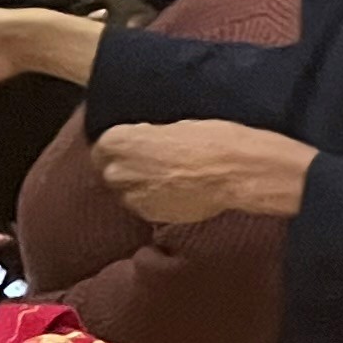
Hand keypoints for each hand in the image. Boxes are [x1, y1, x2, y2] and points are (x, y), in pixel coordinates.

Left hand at [97, 122, 315, 225]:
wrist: (239, 172)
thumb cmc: (212, 139)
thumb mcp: (174, 126)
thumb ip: (147, 139)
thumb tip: (142, 146)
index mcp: (117, 142)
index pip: (103, 147)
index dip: (122, 148)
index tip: (137, 148)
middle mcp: (117, 171)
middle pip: (111, 171)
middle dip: (129, 169)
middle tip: (155, 164)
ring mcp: (132, 197)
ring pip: (128, 192)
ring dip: (142, 187)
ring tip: (169, 179)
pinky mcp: (152, 216)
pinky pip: (146, 206)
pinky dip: (157, 201)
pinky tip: (179, 192)